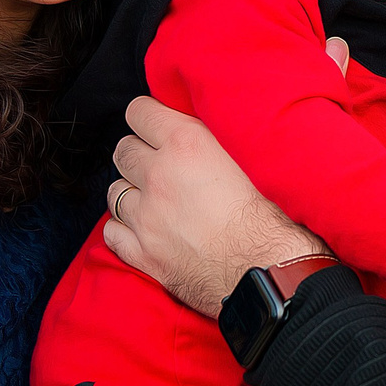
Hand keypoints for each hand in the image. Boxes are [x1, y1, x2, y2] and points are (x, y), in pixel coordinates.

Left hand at [104, 97, 321, 317]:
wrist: (268, 274)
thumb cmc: (272, 219)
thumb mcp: (252, 159)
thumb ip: (219, 141)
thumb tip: (206, 131)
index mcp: (188, 145)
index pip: (140, 112)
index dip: (147, 117)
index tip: (154, 124)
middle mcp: (160, 176)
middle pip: (124, 151)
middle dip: (137, 154)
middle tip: (156, 164)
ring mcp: (146, 217)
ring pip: (115, 192)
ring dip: (130, 193)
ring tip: (151, 200)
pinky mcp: (144, 254)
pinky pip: (112, 233)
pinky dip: (123, 230)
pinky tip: (141, 230)